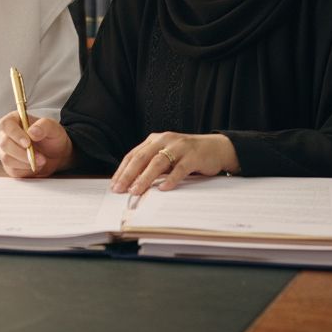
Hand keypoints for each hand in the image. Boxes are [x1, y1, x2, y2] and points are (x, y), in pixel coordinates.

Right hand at [0, 112, 72, 177]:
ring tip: (41, 161)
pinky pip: (12, 170)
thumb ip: (44, 126)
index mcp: (15, 120)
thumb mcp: (53, 128)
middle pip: (5, 144)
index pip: (6, 124)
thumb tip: (31, 132)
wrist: (56, 154)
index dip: (14, 134)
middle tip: (40, 156)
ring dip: (25, 162)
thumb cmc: (52, 137)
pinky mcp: (9, 165)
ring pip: (7, 158)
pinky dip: (26, 170)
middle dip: (22, 153)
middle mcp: (7, 135)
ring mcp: (6, 151)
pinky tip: (35, 165)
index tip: (27, 143)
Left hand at [110, 132, 238, 194]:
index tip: (114, 185)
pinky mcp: (193, 156)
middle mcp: (165, 140)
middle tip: (120, 189)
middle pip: (142, 157)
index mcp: (155, 140)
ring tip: (136, 190)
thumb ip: (151, 165)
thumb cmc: (187, 155)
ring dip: (145, 178)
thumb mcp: (167, 156)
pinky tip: (163, 188)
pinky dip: (170, 179)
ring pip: (158, 162)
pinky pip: (179, 168)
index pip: (133, 155)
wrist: (216, 148)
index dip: (122, 170)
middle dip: (129, 174)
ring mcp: (179, 147)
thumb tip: (131, 184)